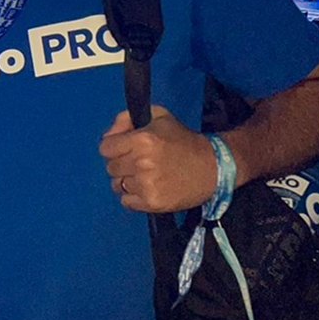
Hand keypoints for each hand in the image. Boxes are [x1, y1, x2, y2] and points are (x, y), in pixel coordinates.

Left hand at [99, 105, 218, 212]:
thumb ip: (125, 119)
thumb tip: (108, 136)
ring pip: (117, 185)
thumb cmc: (182, 139)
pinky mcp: (153, 203)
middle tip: (138, 161)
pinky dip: (133, 196)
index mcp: (142, 140)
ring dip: (127, 180)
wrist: (213, 166)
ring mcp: (147, 185)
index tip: (125, 148)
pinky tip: (147, 188)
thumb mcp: (157, 116)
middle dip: (121, 163)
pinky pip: (126, 201)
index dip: (114, 146)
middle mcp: (142, 163)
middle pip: (110, 167)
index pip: (105, 148)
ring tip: (144, 175)